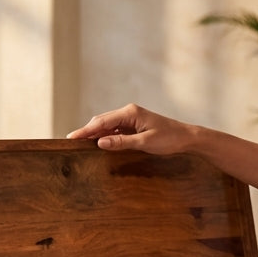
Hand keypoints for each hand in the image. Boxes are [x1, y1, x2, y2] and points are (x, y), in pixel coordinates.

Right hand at [67, 104, 196, 156]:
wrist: (186, 137)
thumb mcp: (145, 142)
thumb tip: (100, 142)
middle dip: (86, 131)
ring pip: (107, 125)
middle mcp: (128, 112)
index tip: (71, 137)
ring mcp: (131, 118)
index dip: (85, 130)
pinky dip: (105, 136)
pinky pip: (115, 130)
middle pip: (101, 121)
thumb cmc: (169, 138)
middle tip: (71, 141)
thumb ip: (122, 142)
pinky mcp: (135, 126)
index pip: (102, 122)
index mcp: (130, 112)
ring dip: (95, 134)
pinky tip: (99, 144)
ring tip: (80, 143)